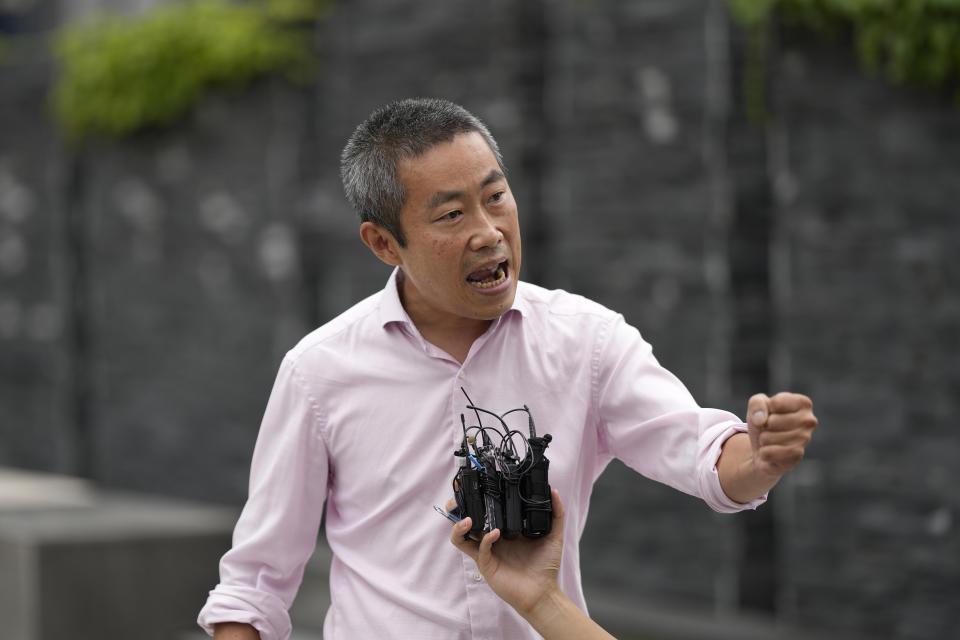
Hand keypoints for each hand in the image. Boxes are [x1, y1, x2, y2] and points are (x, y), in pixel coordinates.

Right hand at [449, 489, 564, 616]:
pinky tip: (495, 533)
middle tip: (458, 499)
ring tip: (467, 518)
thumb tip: (554, 491)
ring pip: (461, 537)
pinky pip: (479, 550)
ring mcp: (487, 552)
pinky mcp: (487, 565)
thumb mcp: (554, 535)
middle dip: (456, 509)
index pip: (483, 510)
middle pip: (464, 521)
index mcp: (502, 529)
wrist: (543, 592)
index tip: (473, 483)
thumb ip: (555, 513)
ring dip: (459, 526)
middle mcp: (491, 539)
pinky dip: (485, 539)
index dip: (474, 498)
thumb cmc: (546, 566)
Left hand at [746, 392, 817, 476]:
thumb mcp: (756, 405)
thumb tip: (760, 420)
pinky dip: (763, 452)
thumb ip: (756, 403)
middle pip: (772, 421)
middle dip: (763, 426)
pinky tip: (771, 451)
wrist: (763, 446)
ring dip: (763, 439)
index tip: (770, 413)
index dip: (765, 409)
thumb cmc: (763, 421)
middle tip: (769, 428)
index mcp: (802, 403)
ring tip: (770, 439)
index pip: (776, 403)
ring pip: (769, 438)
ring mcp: (805, 439)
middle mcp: (809, 420)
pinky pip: (769, 452)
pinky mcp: (797, 455)